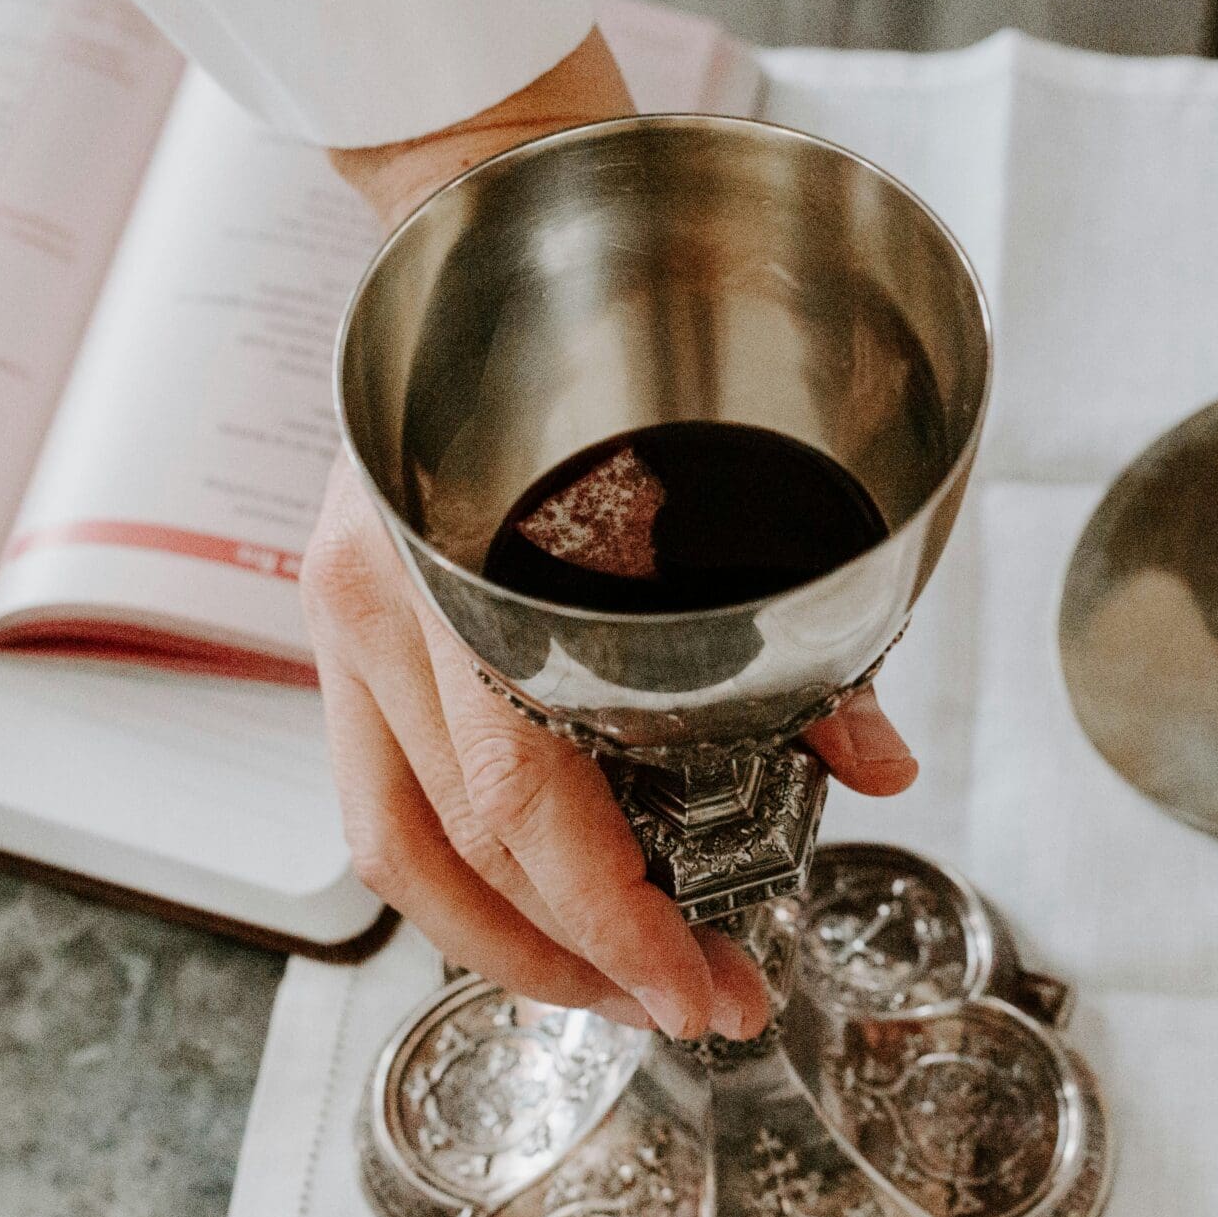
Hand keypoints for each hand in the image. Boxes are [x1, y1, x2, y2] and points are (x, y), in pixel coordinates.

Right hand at [310, 32, 919, 1038]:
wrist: (495, 209)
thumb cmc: (608, 326)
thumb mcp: (710, 466)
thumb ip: (789, 617)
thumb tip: (874, 761)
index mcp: (464, 561)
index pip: (526, 806)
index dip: (616, 924)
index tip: (704, 989)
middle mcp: (378, 597)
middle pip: (450, 854)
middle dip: (573, 960)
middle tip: (689, 1007)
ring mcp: (343, 603)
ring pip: (394, 841)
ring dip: (506, 937)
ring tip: (614, 984)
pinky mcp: (349, 605)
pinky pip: (387, 780)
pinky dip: (469, 861)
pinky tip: (547, 893)